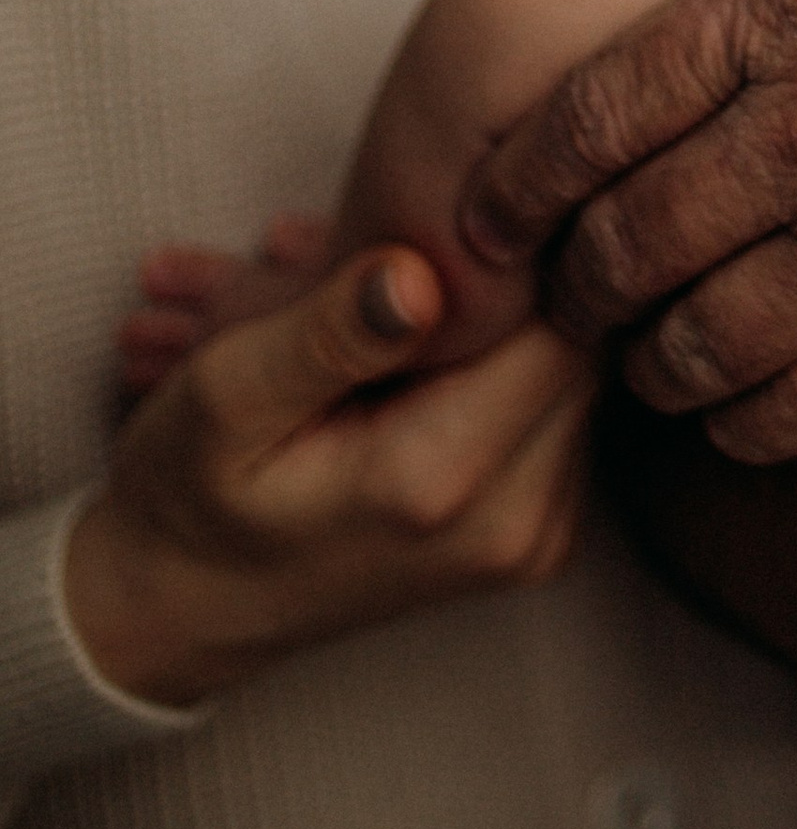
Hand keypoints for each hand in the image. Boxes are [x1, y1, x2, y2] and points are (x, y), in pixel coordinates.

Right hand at [66, 247, 592, 708]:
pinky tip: (412, 343)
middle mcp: (515, 522)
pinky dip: (491, 364)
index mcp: (443, 482)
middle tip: (408, 244)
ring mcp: (535, 536)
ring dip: (495, 319)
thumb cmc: (193, 497)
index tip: (447, 219)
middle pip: (576, 343)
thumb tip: (420, 272)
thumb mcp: (226, 399)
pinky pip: (548, 409)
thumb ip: (329, 334)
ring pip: (566, 369)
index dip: (518, 255)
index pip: (559, 321)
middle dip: (503, 281)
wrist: (189, 608)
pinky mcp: (535, 529)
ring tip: (389, 292)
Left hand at [461, 0, 796, 459]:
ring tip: (648, 360)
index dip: (517, 172)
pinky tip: (745, 412)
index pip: (594, 97)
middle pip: (619, 237)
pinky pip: (788, 412)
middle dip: (570, 285)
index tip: (487, 211)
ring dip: (647, 363)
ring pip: (687, 340)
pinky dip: (741, 427)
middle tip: (565, 298)